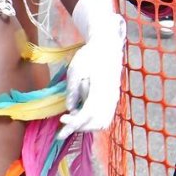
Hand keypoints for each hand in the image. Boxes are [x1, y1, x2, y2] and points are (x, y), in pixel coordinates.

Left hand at [58, 0, 125, 138]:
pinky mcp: (112, 100)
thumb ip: (73, 91)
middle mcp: (110, 97)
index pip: (89, 113)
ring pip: (102, 122)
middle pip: (97, 122)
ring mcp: (113, 99)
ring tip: (71, 122)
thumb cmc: (89, 57)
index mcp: (101, 89)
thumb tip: (70, 109)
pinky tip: (80, 117)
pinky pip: (105, 117)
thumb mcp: (75, 70)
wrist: (106, 48)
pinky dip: (93, 122)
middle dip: (79, 127)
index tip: (62, 122)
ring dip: (87, 126)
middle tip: (63, 125)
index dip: (75, 122)